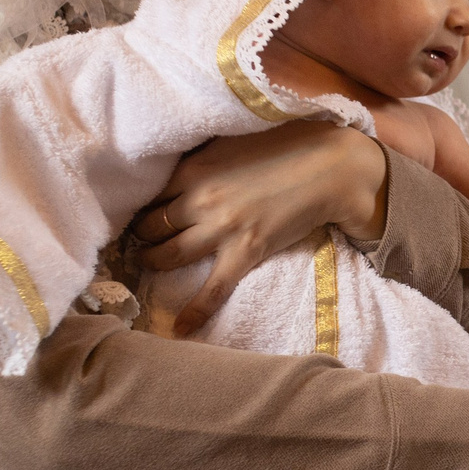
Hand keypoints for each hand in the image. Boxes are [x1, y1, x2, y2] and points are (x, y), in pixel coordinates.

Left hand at [130, 121, 389, 335]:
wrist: (329, 167)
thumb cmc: (285, 144)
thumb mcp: (230, 140)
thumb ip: (200, 156)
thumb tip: (176, 169)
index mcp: (193, 169)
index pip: (150, 193)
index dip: (141, 203)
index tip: (138, 210)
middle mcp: (199, 200)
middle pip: (151, 225)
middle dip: (142, 233)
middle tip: (139, 237)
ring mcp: (221, 230)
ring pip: (169, 254)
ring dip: (152, 260)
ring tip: (148, 262)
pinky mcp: (245, 253)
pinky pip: (213, 289)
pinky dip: (194, 311)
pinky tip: (179, 329)